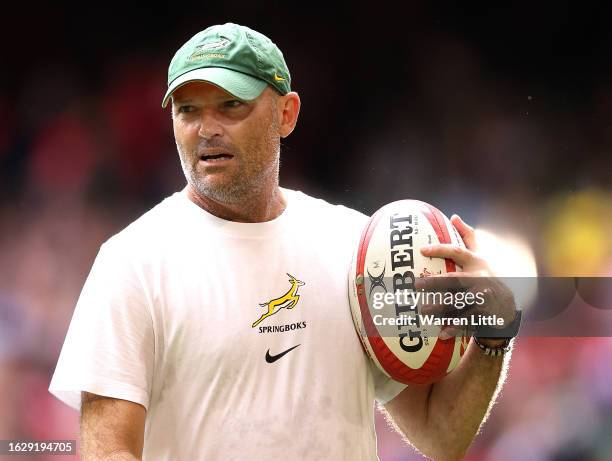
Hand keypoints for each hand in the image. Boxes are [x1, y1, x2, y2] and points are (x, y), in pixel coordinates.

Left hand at [414, 215, 516, 343]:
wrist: (506, 307)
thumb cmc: (486, 277)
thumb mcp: (480, 256)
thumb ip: (468, 236)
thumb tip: (454, 216)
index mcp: (476, 263)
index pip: (457, 252)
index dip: (440, 249)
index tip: (422, 249)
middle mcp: (480, 279)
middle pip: (455, 280)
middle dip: (436, 282)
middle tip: (416, 284)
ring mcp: (483, 297)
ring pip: (458, 303)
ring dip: (440, 308)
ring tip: (422, 311)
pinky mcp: (484, 314)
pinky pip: (466, 322)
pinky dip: (454, 328)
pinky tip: (441, 333)